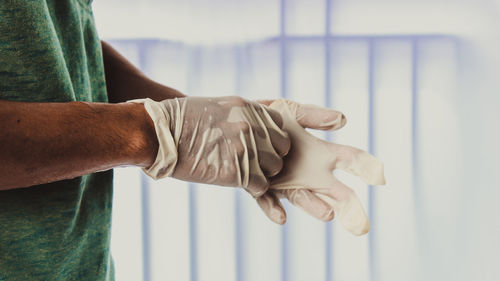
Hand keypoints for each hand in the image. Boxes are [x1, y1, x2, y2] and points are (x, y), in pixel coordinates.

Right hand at [130, 96, 290, 196]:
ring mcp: (247, 149)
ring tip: (245, 171)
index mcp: (249, 108)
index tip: (260, 144)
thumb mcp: (217, 106)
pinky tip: (238, 181)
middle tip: (254, 160)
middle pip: (283, 147)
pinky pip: (263, 186)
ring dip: (264, 172)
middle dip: (271, 155)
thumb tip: (252, 127)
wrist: (160, 133)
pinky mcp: (238, 172)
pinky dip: (254, 188)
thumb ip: (241, 115)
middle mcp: (253, 126)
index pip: (280, 125)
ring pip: (276, 168)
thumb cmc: (182, 119)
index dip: (271, 138)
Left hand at [256, 99, 384, 234]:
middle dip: (348, 205)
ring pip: (303, 198)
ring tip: (329, 213)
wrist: (234, 125)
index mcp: (320, 153)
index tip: (380, 176)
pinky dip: (273, 209)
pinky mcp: (260, 187)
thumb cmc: (268, 116)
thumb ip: (314, 115)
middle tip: (361, 222)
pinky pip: (267, 200)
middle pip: (333, 191)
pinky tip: (281, 217)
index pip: (349, 160)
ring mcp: (284, 182)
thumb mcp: (290, 110)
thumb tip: (343, 119)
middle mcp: (307, 173)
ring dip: (315, 206)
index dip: (366, 167)